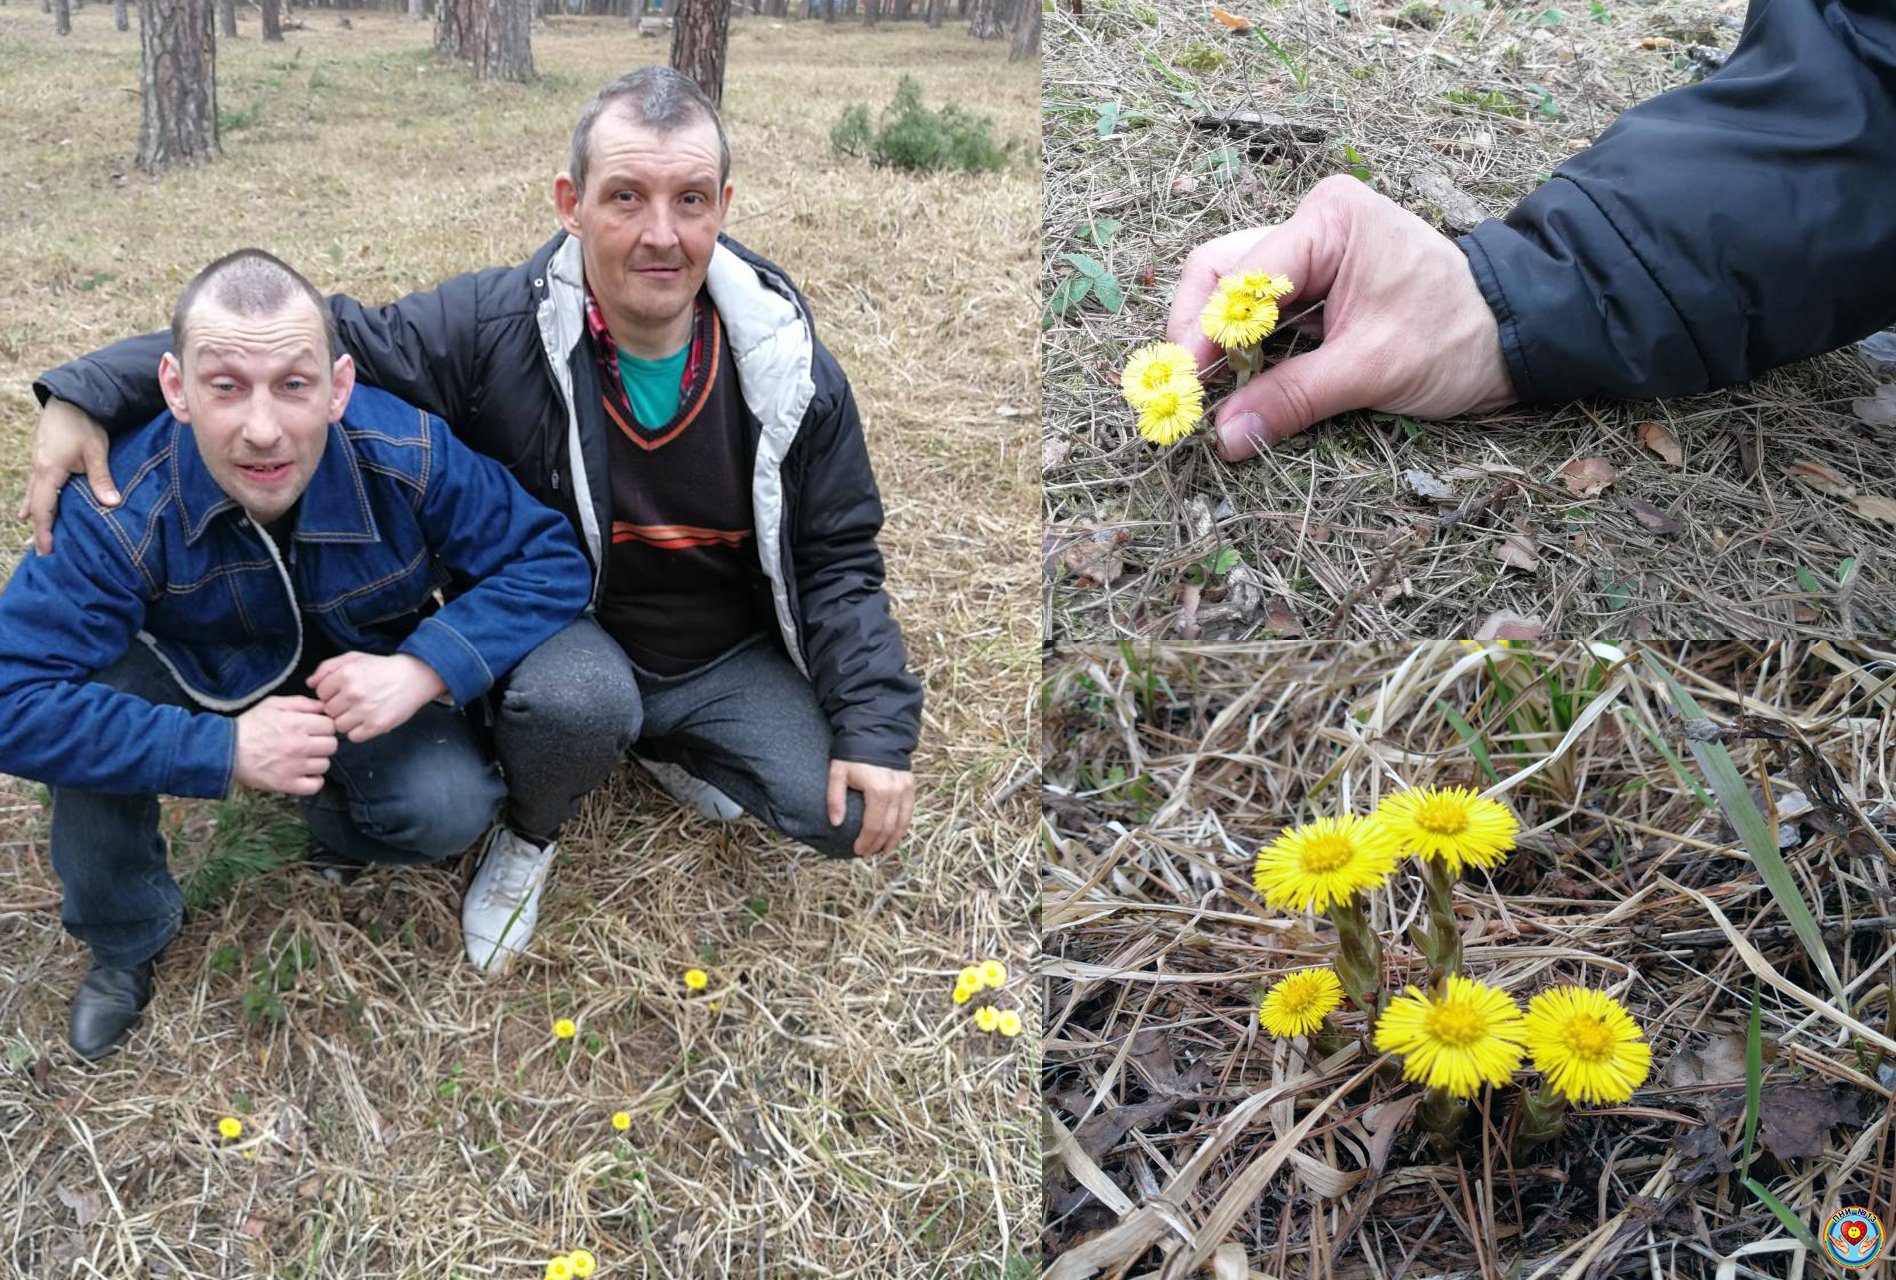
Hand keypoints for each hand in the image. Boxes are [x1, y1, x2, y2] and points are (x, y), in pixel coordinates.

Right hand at [20, 399, 117, 555]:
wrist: (70, 397)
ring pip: (33, 495)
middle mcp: (38, 469)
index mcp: (48, 471)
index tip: (46, 550)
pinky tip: (32, 508)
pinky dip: (36, 500)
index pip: (44, 509)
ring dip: (35, 515)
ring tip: (37, 534)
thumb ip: (101, 479)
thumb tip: (112, 504)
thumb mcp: (96, 451)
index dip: (45, 531)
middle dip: (39, 528)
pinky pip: (36, 485)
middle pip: (35, 505)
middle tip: (42, 551)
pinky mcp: (42, 456)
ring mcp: (37, 462)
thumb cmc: (84, 423)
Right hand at [233, 697, 337, 795]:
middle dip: (323, 742)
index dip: (323, 726)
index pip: (330, 726)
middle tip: (309, 743)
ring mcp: (295, 767)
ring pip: (325, 765)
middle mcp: (300, 746)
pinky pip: (315, 786)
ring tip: (302, 757)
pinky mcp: (287, 784)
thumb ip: (302, 703)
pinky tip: (304, 773)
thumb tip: (323, 706)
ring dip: (317, 761)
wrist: (225, 749)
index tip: (314, 728)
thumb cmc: (250, 724)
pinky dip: (313, 781)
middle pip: (331, 745)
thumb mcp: (274, 704)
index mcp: (298, 724)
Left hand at [308, 652, 446, 742]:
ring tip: (361, 711)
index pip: (320, 694)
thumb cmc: (382, 668)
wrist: (414, 677)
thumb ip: (327, 668)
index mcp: (345, 675)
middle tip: (352, 702)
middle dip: (337, 708)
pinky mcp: (377, 725)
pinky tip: (367, 720)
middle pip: (328, 711)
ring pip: (339, 726)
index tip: (342, 692)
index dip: (330, 694)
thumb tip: (309, 683)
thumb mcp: (353, 658)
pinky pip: (354, 736)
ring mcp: (365, 711)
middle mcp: (353, 693)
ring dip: (347, 721)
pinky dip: (358, 731)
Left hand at [827, 760, 914, 856]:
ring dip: (893, 839)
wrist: (875, 732)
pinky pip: (909, 811)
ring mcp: (906, 788)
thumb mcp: (837, 773)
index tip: (857, 850)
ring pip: (902, 822)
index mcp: (878, 790)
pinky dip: (903, 826)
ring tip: (883, 850)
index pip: (873, 825)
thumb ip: (835, 799)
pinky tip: (896, 835)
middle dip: (877, 843)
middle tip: (867, 853)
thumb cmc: (852, 753)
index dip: (866, 841)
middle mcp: (895, 791)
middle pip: (888, 827)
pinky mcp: (911, 785)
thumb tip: (835, 823)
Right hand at [1165, 175, 1517, 459]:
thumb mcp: (1372, 370)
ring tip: (1208, 393)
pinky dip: (1242, 349)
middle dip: (1199, 333)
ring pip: (1230, 292)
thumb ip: (1293, 398)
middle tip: (1187, 391)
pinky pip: (1258, 312)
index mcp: (1328, 221)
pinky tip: (1237, 383)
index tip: (1186, 384)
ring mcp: (1310, 253)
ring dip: (1216, 344)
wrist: (1514, 333)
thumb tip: (1227, 435)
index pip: (1238, 272)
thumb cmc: (1457, 336)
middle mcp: (1311, 225)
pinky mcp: (1314, 284)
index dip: (1205, 330)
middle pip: (1220, 272)